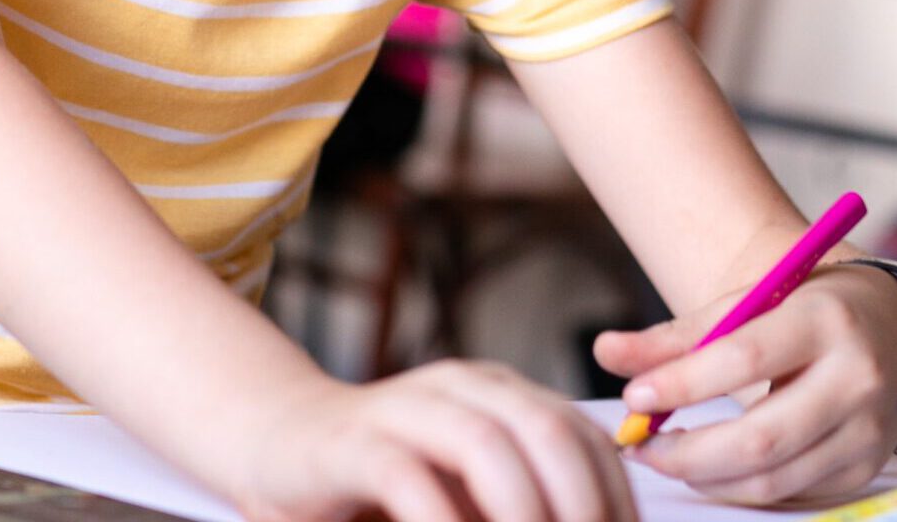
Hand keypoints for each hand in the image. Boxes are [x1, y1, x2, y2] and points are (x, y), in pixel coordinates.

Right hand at [233, 360, 638, 521]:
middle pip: (548, 431)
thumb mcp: (470, 491)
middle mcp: (462, 387)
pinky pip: (407, 478)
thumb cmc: (387, 482)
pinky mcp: (352, 443)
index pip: (586, 439)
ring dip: (523, 513)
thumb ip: (522, 502)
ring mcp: (404, 407)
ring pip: (485, 443)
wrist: (279, 445)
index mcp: (503, 395)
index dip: (617, 500)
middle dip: (582, 507)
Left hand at [593, 264, 896, 504]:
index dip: (684, 384)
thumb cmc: (803, 309)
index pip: (746, 357)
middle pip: (761, 437)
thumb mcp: (748, 302)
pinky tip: (710, 466)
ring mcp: (868, 430)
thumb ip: (677, 334)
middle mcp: (858, 377)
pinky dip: (738, 486)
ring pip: (772, 477)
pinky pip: (790, 492)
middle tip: (638, 446)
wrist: (888, 328)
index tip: (633, 399)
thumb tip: (604, 351)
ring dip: (705, 476)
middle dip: (686, 452)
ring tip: (665, 455)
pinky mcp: (865, 467)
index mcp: (825, 319)